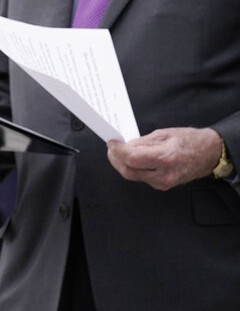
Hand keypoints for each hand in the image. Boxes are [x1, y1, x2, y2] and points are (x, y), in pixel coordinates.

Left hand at [107, 127, 221, 190]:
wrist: (209, 154)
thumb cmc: (190, 141)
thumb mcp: (163, 134)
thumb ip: (141, 142)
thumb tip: (124, 145)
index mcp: (165, 158)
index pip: (132, 158)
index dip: (117, 151)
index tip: (111, 143)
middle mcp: (164, 174)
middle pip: (128, 171)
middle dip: (115, 159)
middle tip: (112, 148)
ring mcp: (164, 183)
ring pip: (133, 176)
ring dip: (122, 164)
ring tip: (120, 152)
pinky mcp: (162, 186)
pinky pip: (141, 178)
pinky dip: (133, 168)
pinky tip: (132, 159)